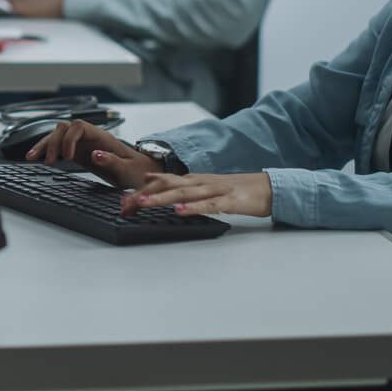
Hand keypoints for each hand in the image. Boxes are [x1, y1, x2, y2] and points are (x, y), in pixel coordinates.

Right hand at [25, 119, 160, 187]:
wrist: (139, 173)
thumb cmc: (137, 170)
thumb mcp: (128, 169)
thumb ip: (112, 161)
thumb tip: (94, 154)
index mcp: (102, 136)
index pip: (79, 126)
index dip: (70, 139)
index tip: (69, 157)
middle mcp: (89, 137)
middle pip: (64, 129)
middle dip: (53, 142)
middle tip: (49, 162)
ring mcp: (82, 144)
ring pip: (57, 136)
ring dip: (44, 145)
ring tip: (31, 157)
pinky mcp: (78, 153)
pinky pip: (58, 147)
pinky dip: (46, 151)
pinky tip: (36, 158)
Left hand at [127, 172, 273, 219]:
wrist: (268, 187)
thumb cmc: (235, 190)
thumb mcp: (203, 187)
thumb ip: (180, 185)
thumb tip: (152, 181)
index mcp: (193, 179)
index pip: (162, 182)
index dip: (141, 191)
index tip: (122, 202)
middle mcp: (200, 182)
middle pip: (167, 186)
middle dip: (144, 195)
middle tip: (124, 204)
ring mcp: (214, 190)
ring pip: (184, 193)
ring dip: (162, 198)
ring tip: (143, 203)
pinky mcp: (229, 201)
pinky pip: (208, 205)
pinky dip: (193, 207)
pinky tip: (180, 211)